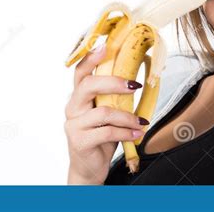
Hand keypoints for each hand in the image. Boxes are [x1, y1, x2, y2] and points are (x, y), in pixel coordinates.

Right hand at [64, 44, 146, 183]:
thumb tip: (136, 78)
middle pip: (88, 85)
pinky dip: (126, 132)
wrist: (90, 168)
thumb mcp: (108, 112)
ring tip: (141, 122)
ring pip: (103, 112)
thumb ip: (114, 97)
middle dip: (113, 82)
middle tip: (134, 85)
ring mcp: (74, 125)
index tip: (105, 46)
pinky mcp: (80, 141)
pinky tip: (136, 134)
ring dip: (127, 116)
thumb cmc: (101, 136)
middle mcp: (73, 107)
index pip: (80, 72)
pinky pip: (107, 132)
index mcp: (79, 96)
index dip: (91, 58)